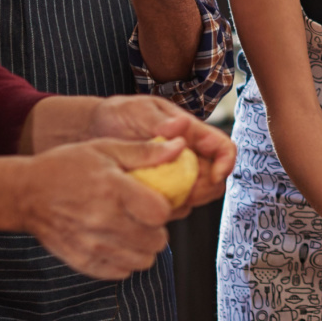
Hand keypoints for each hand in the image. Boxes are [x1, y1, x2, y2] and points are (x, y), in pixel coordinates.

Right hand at [18, 138, 174, 278]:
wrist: (25, 194)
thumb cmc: (66, 167)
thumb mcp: (105, 149)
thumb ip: (145, 152)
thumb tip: (179, 147)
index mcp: (113, 189)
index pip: (160, 213)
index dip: (164, 208)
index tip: (155, 203)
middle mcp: (104, 220)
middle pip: (156, 241)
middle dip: (158, 230)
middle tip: (146, 219)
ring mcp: (92, 244)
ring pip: (143, 261)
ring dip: (144, 248)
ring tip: (133, 232)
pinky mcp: (82, 260)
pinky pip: (120, 273)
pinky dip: (125, 262)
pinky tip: (118, 244)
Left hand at [86, 95, 236, 213]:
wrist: (95, 130)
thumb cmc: (121, 114)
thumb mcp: (139, 110)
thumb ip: (159, 120)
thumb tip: (181, 126)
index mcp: (193, 134)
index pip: (224, 148)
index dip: (226, 163)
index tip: (216, 175)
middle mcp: (190, 157)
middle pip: (215, 180)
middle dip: (205, 189)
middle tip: (183, 192)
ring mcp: (176, 176)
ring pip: (197, 197)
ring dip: (186, 201)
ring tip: (159, 197)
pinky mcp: (161, 191)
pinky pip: (174, 207)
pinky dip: (166, 209)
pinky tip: (146, 204)